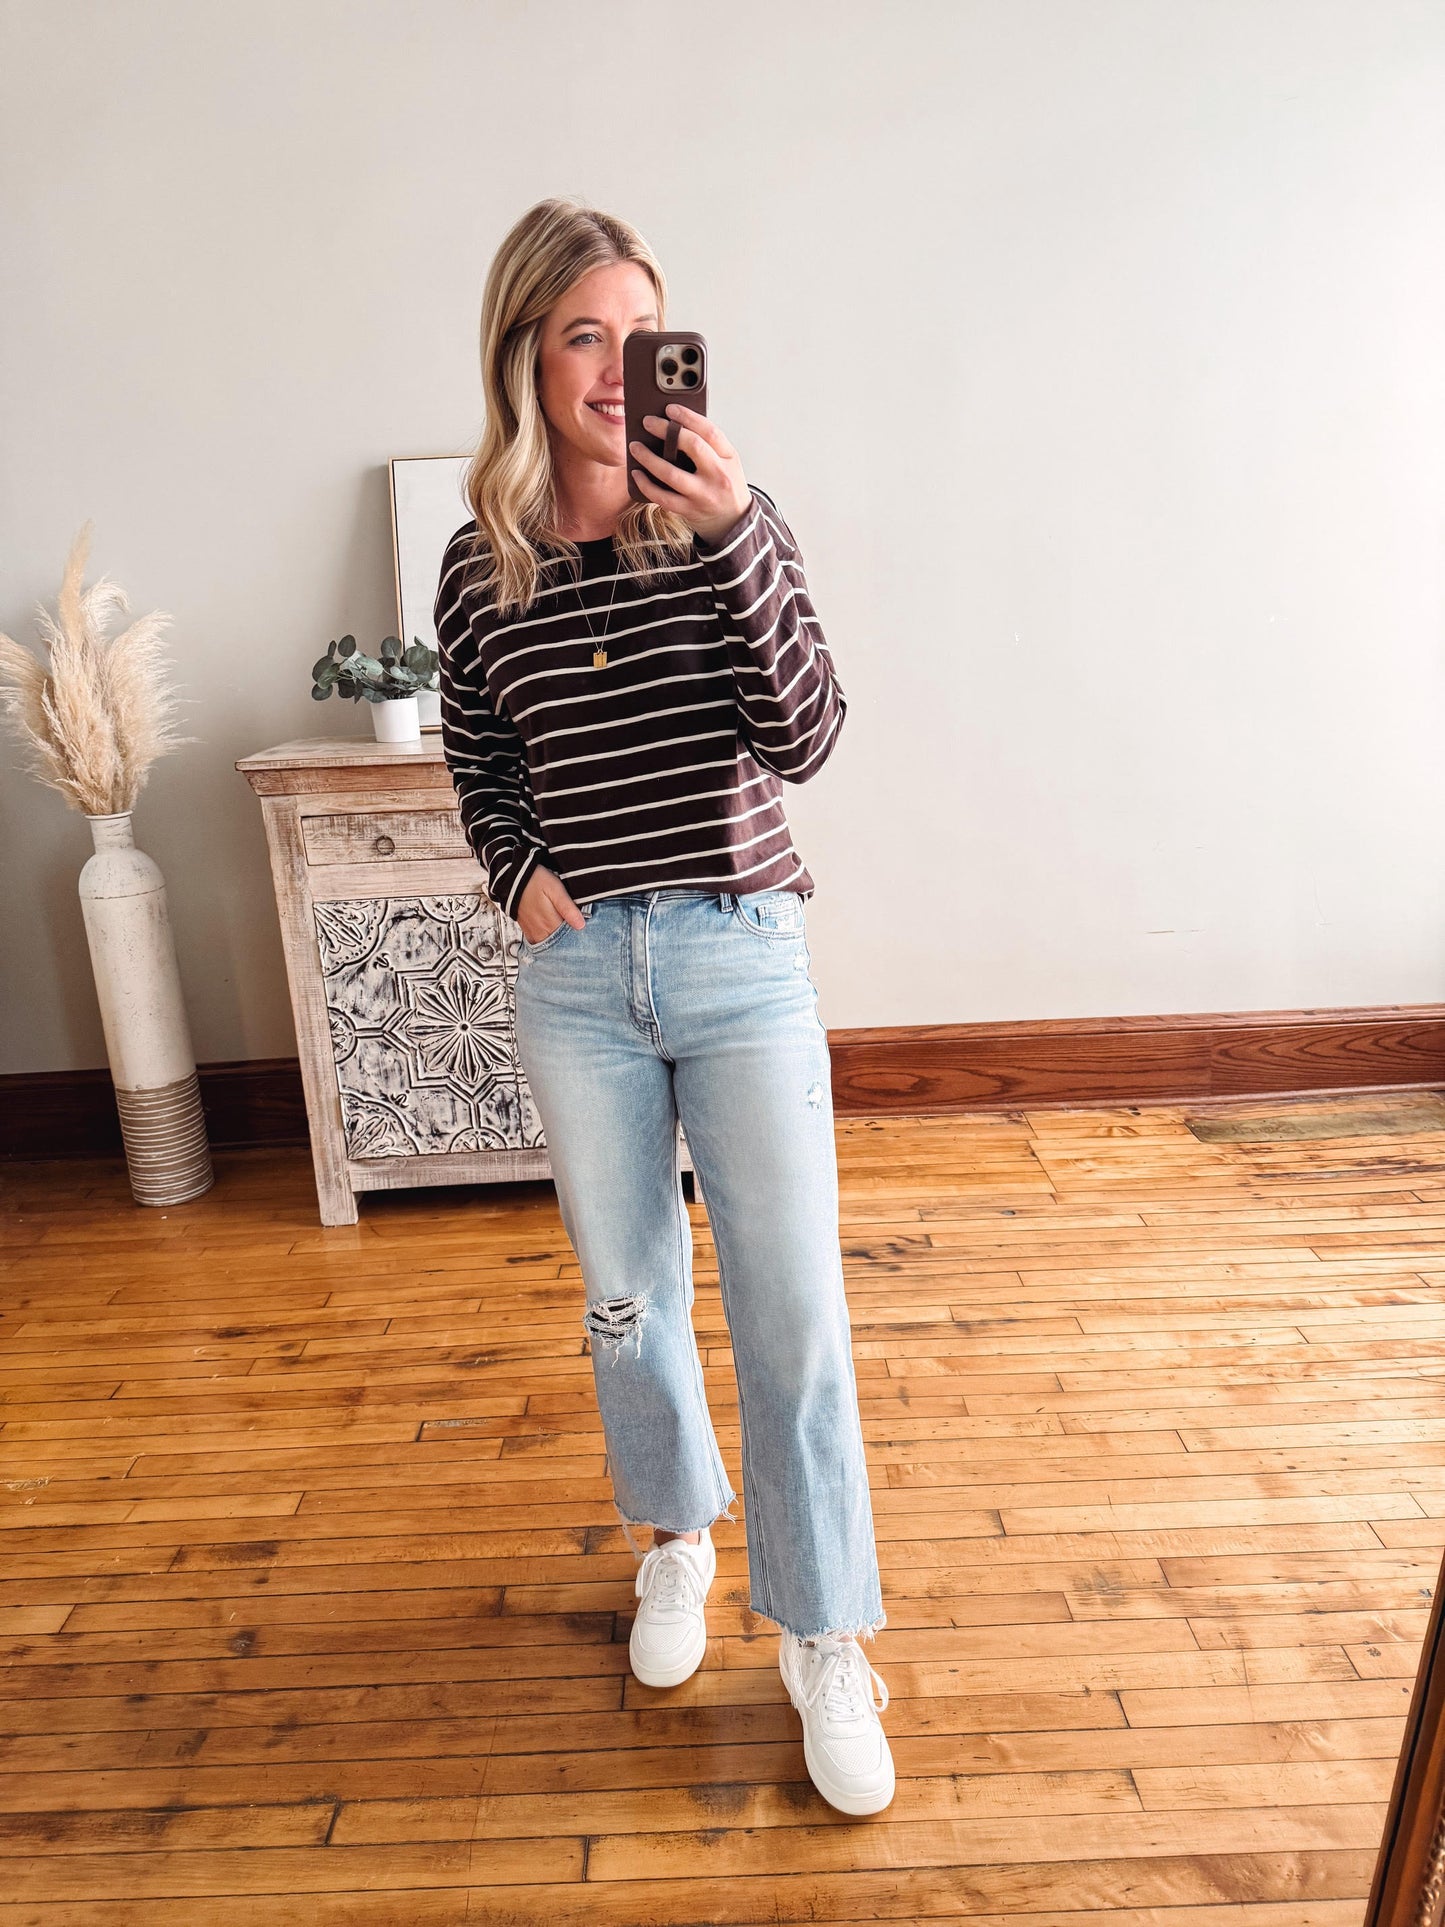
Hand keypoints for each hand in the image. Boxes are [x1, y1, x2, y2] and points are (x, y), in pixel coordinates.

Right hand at [516, 865, 585, 944]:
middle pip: (558, 944)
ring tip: (564, 930)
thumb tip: (580, 925)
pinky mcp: (526, 928)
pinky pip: (538, 940)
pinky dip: (546, 939)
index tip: (583, 931)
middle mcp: (538, 930)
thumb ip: (567, 908)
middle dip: (568, 940)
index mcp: (548, 922)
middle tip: (575, 930)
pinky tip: (551, 931)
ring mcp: (531, 930)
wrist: (511, 877)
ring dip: (557, 940)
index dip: (577, 937)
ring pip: (547, 944)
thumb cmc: (534, 880)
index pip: (567, 939)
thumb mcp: (555, 889)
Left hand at [629, 404, 751, 542]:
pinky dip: (646, 485)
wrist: (733, 520)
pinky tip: (636, 474)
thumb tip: (675, 424)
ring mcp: (703, 494)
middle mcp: (718, 475)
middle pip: (693, 446)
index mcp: (728, 457)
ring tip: (635, 447)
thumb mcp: (727, 461)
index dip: (688, 417)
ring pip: (672, 474)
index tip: (670, 409)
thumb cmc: (726, 485)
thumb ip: (709, 444)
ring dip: (649, 458)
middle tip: (648, 422)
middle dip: (666, 431)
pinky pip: (663, 497)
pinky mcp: (689, 510)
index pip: (710, 431)